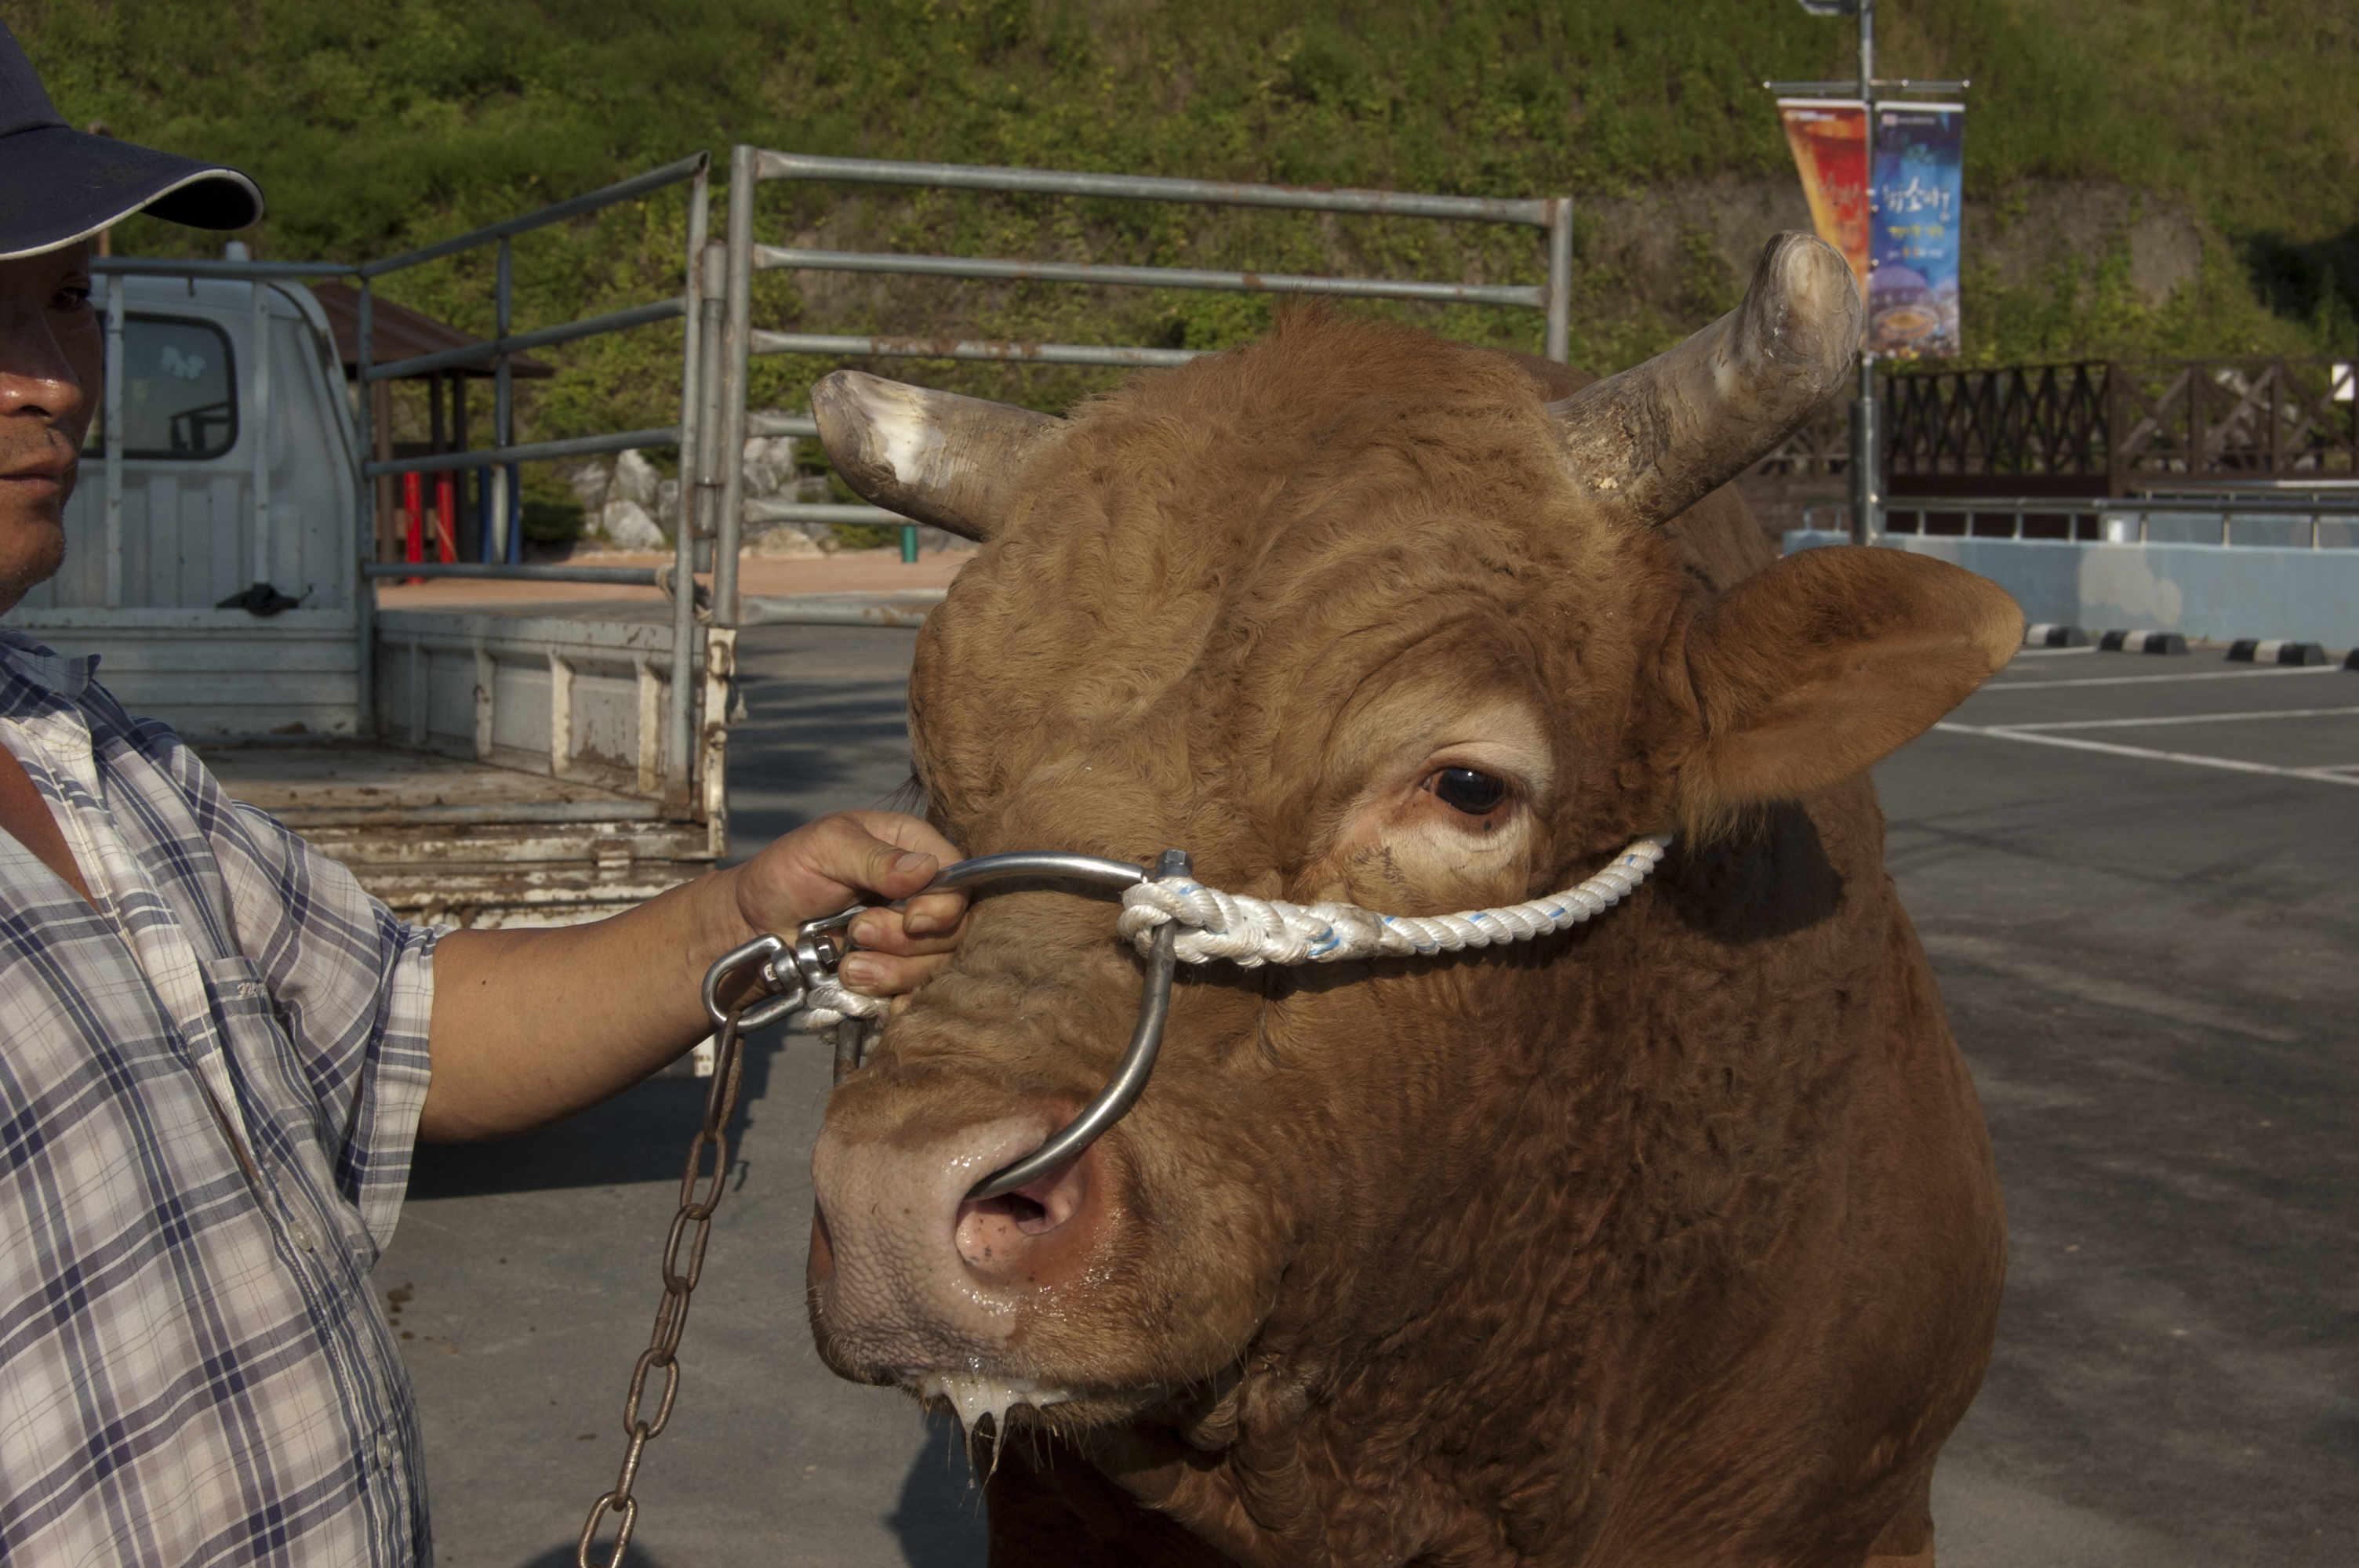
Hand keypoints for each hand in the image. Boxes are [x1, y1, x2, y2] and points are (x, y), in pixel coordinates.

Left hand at [729, 810, 968, 996]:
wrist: (751, 928)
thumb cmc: (784, 875)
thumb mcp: (823, 848)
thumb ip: (874, 858)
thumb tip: (924, 869)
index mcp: (909, 848)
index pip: (958, 879)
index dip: (943, 906)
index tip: (911, 920)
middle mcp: (917, 893)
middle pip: (952, 929)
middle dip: (904, 942)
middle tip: (858, 934)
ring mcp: (907, 936)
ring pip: (934, 967)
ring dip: (892, 973)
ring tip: (848, 966)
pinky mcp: (894, 972)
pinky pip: (913, 994)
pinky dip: (891, 998)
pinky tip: (861, 988)